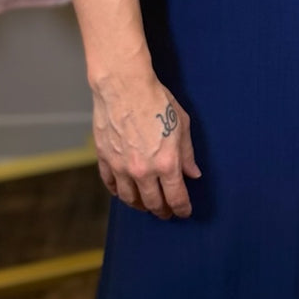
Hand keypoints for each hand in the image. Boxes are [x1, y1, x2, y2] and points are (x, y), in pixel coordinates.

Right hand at [90, 72, 200, 217]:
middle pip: (153, 203)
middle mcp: (143, 171)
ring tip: (146, 205)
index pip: (176, 198)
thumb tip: (193, 173)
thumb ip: (187, 153)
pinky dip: (118, 192)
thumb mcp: (182, 124)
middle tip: (166, 212)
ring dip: (140, 205)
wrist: (124, 85)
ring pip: (130, 198)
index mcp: (167, 164)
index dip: (182, 209)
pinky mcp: (105, 158)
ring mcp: (121, 167)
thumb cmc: (156, 100)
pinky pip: (111, 184)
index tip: (184, 212)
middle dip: (163, 211)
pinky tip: (124, 192)